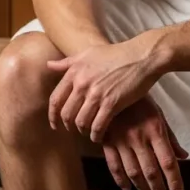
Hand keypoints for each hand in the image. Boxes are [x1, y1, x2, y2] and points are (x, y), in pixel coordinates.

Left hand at [46, 34, 162, 142]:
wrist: (140, 56)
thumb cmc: (115, 53)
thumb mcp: (88, 53)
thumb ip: (67, 62)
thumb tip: (49, 65)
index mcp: (74, 72)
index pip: (55, 99)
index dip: (52, 115)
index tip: (54, 124)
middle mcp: (82, 84)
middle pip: (67, 114)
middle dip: (68, 126)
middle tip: (73, 130)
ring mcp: (97, 94)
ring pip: (81, 122)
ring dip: (83, 131)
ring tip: (88, 132)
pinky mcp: (112, 103)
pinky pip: (98, 125)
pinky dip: (96, 134)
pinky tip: (99, 136)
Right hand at [101, 96, 188, 189]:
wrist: (113, 83)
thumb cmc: (139, 99)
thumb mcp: (158, 114)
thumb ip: (170, 137)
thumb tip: (183, 156)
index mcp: (155, 129)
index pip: (168, 162)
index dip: (174, 181)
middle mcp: (139, 137)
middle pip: (151, 171)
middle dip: (158, 189)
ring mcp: (122, 140)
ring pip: (133, 171)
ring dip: (142, 187)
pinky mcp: (107, 140)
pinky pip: (113, 165)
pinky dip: (120, 179)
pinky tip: (126, 187)